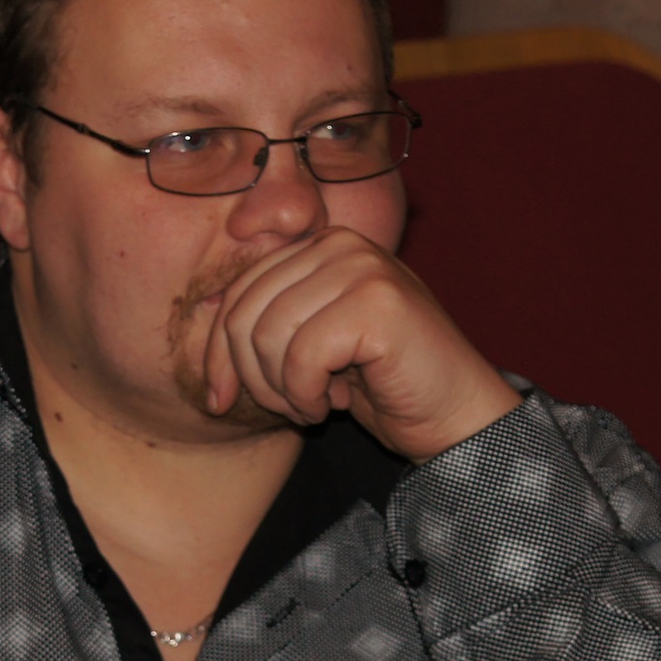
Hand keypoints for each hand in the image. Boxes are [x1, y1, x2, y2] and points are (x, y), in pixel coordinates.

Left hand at [204, 228, 520, 461]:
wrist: (456, 416)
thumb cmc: (385, 386)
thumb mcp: (314, 346)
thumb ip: (271, 321)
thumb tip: (203, 323)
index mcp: (321, 247)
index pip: (238, 293)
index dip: (218, 354)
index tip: (220, 401)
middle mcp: (341, 245)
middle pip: (245, 314)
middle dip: (254, 378)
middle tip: (292, 408)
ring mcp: (362, 268)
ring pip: (269, 336)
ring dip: (284, 390)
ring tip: (317, 405)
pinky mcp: (377, 303)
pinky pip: (302, 356)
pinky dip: (308, 394)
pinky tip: (340, 403)